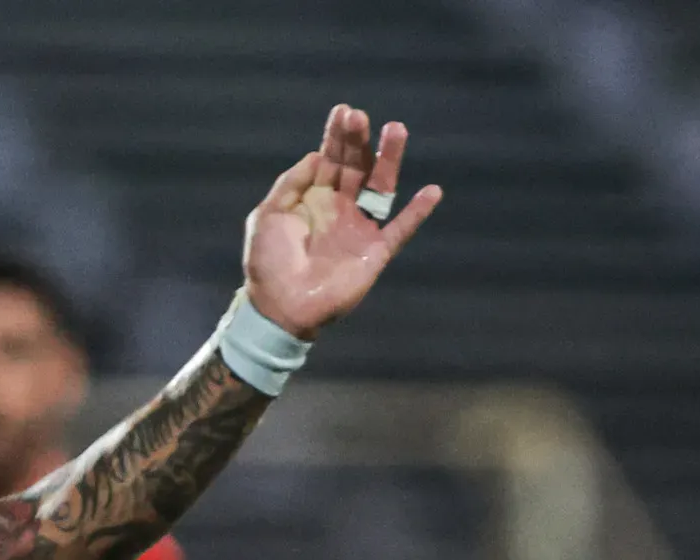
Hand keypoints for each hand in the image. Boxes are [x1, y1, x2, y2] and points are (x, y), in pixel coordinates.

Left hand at [241, 104, 439, 338]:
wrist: (278, 308)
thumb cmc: (267, 264)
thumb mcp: (268, 216)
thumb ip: (290, 184)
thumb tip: (315, 155)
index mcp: (314, 198)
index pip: (331, 159)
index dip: (337, 137)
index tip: (344, 111)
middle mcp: (340, 208)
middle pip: (357, 166)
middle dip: (359, 141)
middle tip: (360, 118)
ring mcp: (359, 228)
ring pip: (381, 187)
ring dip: (389, 159)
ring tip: (396, 130)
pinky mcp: (374, 253)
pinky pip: (400, 230)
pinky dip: (417, 213)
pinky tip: (432, 192)